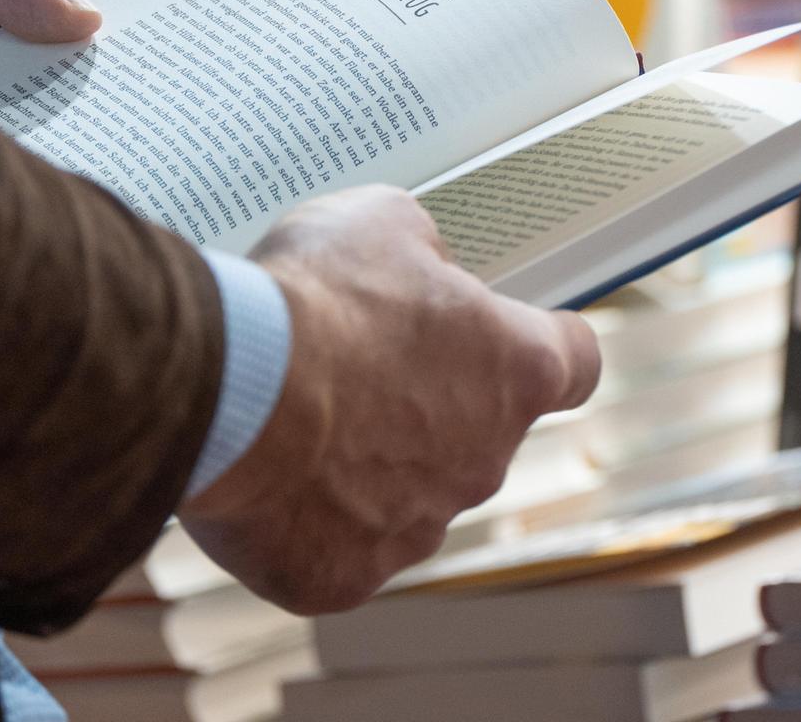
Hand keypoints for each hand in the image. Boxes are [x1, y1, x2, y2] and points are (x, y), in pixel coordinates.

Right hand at [180, 185, 600, 613]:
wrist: (225, 387)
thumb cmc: (311, 299)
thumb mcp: (379, 223)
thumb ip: (421, 252)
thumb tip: (420, 268)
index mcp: (514, 369)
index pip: (574, 363)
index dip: (541, 347)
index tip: (508, 339)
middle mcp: (484, 461)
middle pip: (472, 433)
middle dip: (418, 405)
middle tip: (348, 369)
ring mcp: (418, 529)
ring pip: (402, 496)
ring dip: (361, 466)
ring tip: (290, 422)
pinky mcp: (347, 576)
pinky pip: (333, 547)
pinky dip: (301, 519)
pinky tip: (261, 474)